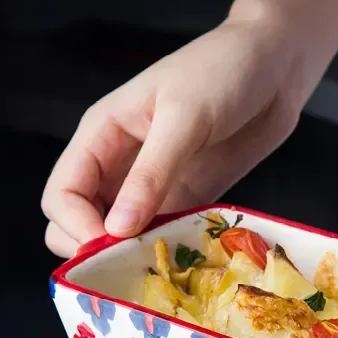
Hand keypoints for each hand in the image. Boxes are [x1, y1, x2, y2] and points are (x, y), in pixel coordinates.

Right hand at [42, 0, 337, 256]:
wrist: (275, 67)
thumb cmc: (223, 72)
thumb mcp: (184, 118)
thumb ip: (151, 174)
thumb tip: (117, 229)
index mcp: (102, 135)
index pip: (62, 194)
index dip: (76, 226)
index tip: (109, 246)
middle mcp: (119, 165)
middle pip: (77, 223)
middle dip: (94, 249)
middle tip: (130, 265)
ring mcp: (152, 187)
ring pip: (119, 237)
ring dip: (131, 258)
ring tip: (159, 271)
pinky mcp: (186, 201)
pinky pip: (162, 237)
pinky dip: (167, 255)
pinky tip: (186, 265)